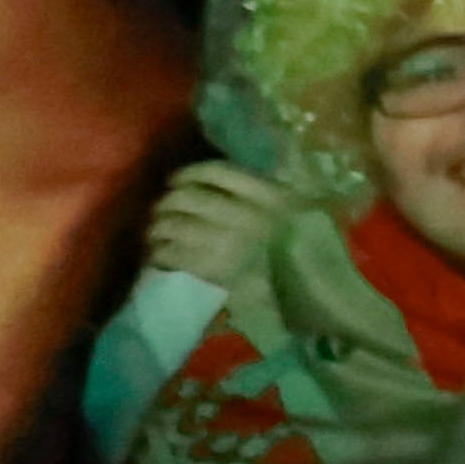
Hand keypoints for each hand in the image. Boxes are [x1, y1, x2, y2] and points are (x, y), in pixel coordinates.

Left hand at [146, 159, 294, 290]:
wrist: (308, 292)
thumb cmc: (307, 252)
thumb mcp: (299, 211)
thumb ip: (268, 196)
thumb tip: (225, 187)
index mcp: (269, 194)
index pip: (217, 172)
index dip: (190, 173)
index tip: (177, 179)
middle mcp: (245, 213)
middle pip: (188, 197)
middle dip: (167, 203)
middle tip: (161, 210)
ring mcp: (228, 241)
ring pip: (175, 225)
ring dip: (158, 228)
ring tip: (156, 234)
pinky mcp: (213, 268)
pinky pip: (174, 254)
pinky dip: (161, 253)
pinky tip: (160, 257)